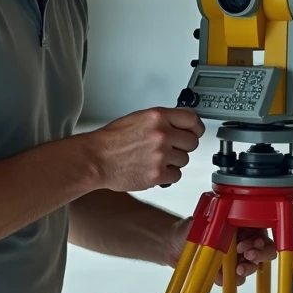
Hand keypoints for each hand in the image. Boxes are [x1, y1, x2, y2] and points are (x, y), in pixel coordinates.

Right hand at [88, 108, 204, 190]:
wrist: (96, 159)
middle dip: (183, 146)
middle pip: (192, 142)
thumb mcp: (139, 119)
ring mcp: (160, 155)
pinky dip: (168, 175)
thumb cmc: (112, 140)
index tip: (195, 131)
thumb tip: (179, 124)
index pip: (192, 119)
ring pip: (185, 160)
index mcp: (157, 117)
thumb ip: (161, 120)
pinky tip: (155, 170)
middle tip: (172, 148)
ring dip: (174, 161)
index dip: (195, 127)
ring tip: (157, 159)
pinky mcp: (157, 174)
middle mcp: (161, 134)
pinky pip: (176, 175)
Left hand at [165, 219, 278, 286]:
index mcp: (241, 223)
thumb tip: (225, 227)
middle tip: (248, 255)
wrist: (171, 245)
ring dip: (249, 267)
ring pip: (254, 265)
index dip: (262, 238)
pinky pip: (237, 279)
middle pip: (265, 249)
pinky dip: (234, 278)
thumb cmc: (188, 229)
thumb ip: (216, 225)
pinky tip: (226, 276)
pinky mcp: (227, 272)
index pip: (262, 230)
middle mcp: (242, 240)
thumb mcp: (203, 223)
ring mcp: (236, 257)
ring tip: (238, 269)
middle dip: (261, 253)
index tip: (252, 243)